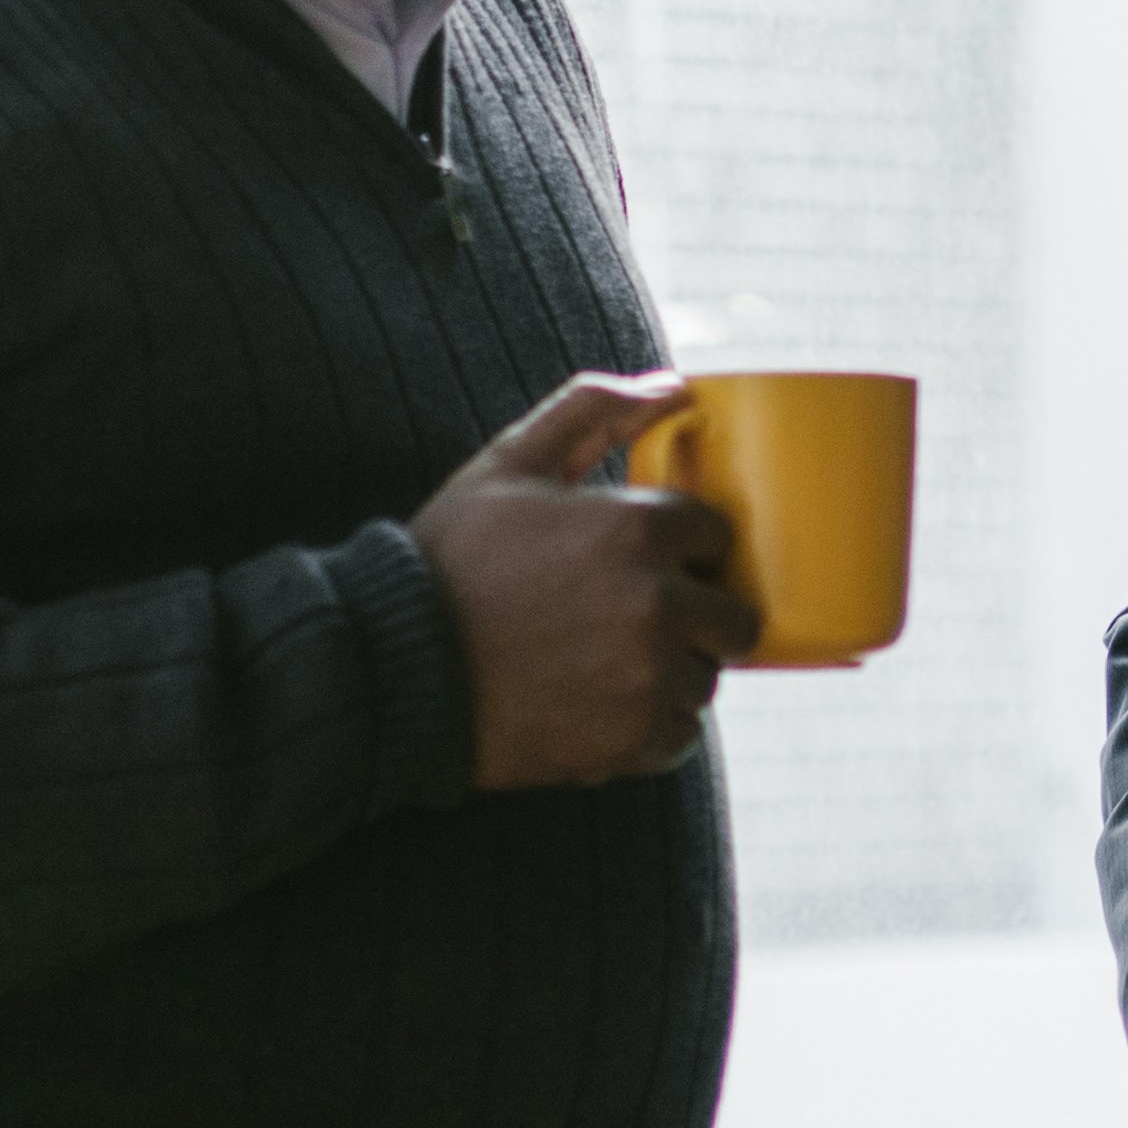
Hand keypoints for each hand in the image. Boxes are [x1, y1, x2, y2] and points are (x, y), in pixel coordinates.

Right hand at [412, 373, 762, 787]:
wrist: (396, 667)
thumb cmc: (452, 559)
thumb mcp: (512, 463)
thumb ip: (594, 409)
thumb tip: (675, 387)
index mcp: (637, 530)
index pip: (715, 535)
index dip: (682, 546)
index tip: (643, 560)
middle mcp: (658, 604)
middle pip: (732, 617)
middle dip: (696, 616)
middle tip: (634, 618)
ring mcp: (649, 678)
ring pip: (705, 678)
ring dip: (672, 673)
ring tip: (603, 663)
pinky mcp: (631, 740)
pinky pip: (679, 733)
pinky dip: (648, 725)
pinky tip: (596, 704)